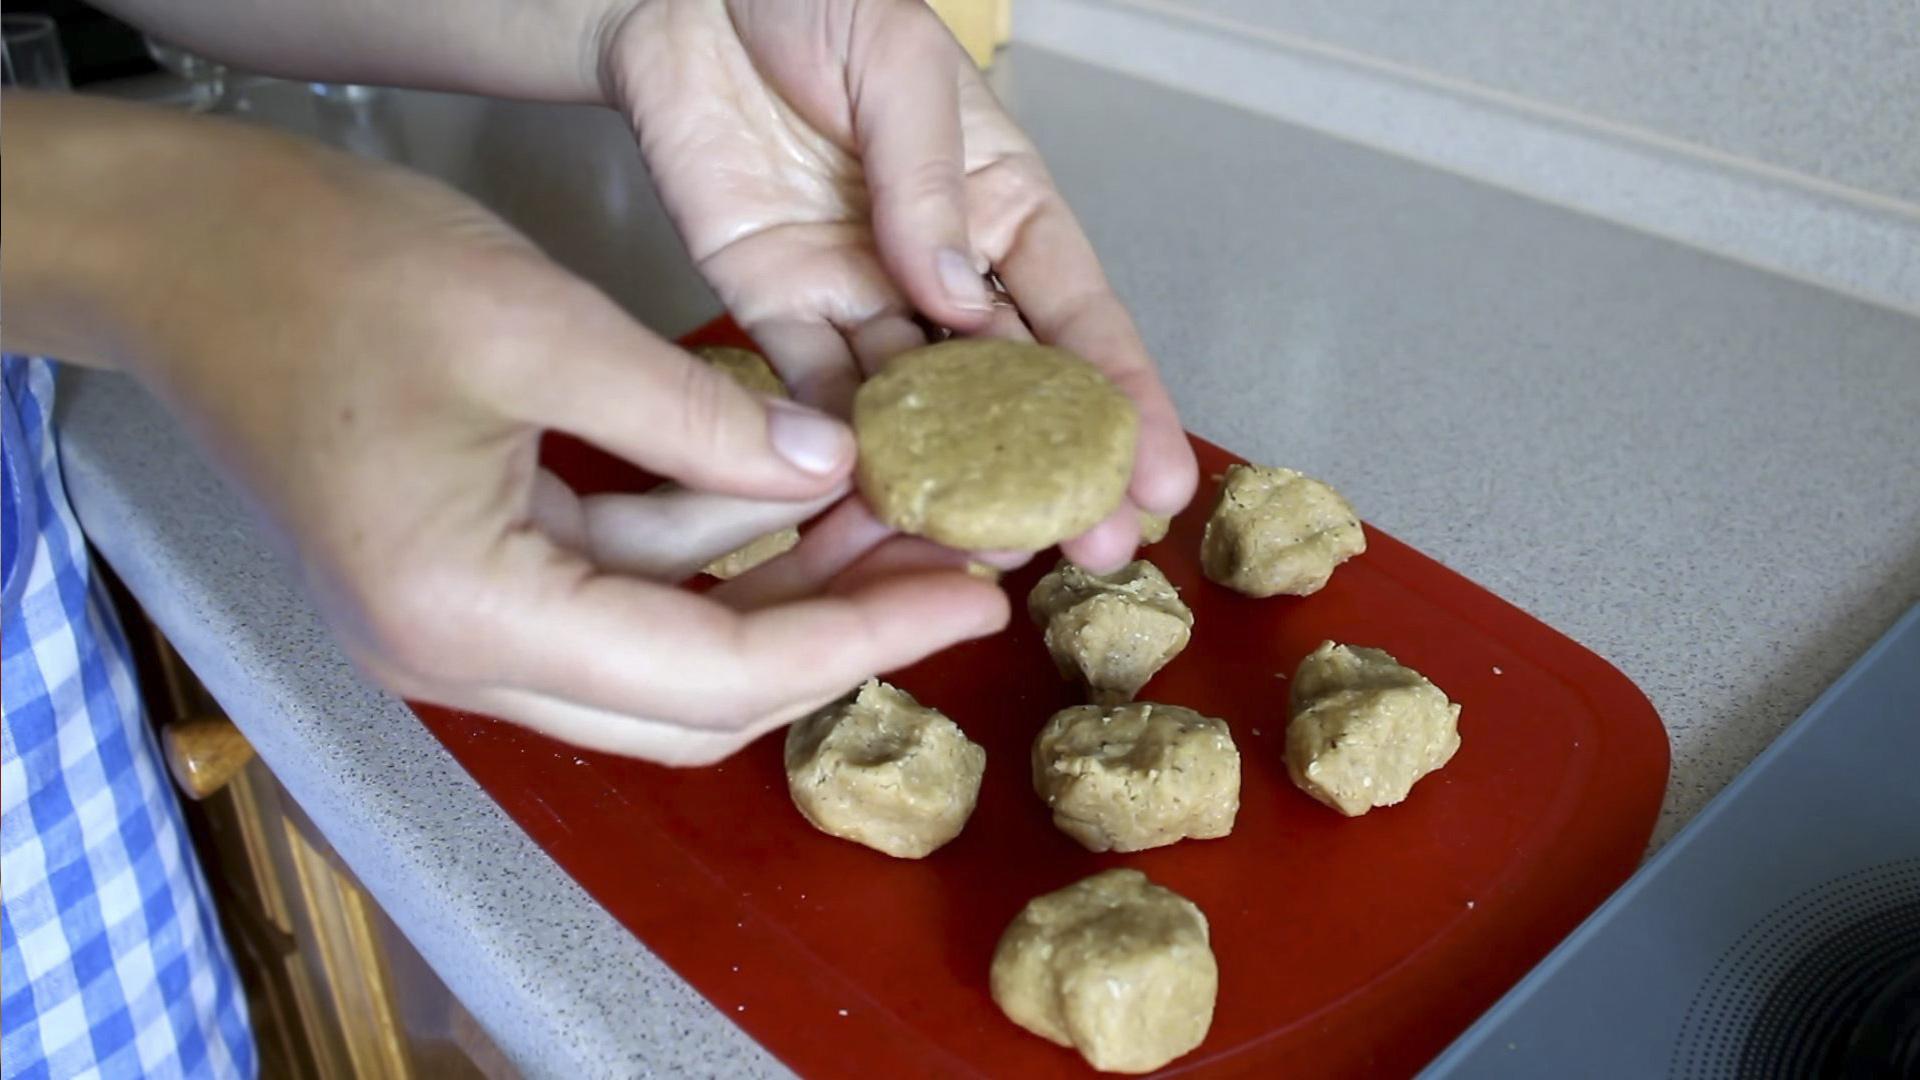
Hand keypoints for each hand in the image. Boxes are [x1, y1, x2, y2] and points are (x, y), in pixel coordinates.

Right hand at [5, 95, 1008, 763]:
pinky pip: (618, 593)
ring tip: (895, 511)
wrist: (184, 251)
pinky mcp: (469, 580)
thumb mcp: (537, 326)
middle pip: (696, 700)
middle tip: (950, 564)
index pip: (711, 677)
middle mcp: (462, 657)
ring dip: (779, 589)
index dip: (859, 641)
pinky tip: (790, 487)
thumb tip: (830, 473)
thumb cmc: (328, 271)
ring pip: (665, 655)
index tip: (971, 596)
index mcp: (468, 613)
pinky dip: (707, 550)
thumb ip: (694, 419)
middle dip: (835, 634)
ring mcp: (460, 627)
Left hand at [602, 0, 1199, 569]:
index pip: (1078, 314)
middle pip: (1009, 385)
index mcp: (1003, 203)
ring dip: (955, 478)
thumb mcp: (901, 68)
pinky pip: (812, 388)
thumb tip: (958, 300)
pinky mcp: (773, 306)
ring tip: (992, 545)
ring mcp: (859, 294)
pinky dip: (838, 443)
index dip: (1124, 397)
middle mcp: (941, 267)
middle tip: (1094, 547)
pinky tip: (875, 498)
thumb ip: (929, 184)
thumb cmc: (818, 1)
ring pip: (919, 407)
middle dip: (1053, 468)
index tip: (1160, 477)